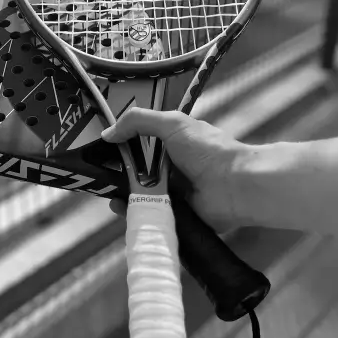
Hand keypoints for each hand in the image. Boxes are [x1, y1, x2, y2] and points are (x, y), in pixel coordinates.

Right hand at [101, 108, 255, 232]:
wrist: (236, 186)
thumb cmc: (207, 150)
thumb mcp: (172, 124)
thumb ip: (138, 121)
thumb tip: (107, 133)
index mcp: (173, 145)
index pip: (140, 146)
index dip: (121, 149)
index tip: (101, 155)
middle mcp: (172, 169)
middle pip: (136, 173)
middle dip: (118, 176)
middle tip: (100, 179)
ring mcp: (174, 194)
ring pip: (140, 196)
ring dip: (124, 197)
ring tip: (110, 198)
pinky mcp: (176, 216)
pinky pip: (151, 214)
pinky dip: (137, 214)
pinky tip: (124, 212)